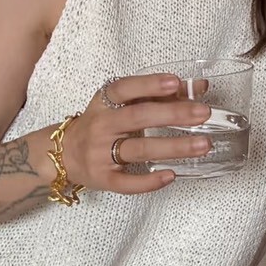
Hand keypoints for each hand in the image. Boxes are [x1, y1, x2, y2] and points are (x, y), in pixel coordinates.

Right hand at [61, 73, 211, 193]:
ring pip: (139, 149)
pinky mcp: (103, 178)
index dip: (149, 85)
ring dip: (173, 147)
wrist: (63, 154)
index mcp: (104, 103)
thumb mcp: (122, 104)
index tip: (175, 82)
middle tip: (203, 113)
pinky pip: (127, 183)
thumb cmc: (102, 124)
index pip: (125, 89)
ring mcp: (100, 153)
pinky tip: (171, 175)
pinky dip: (149, 181)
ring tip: (203, 144)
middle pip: (138, 118)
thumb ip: (159, 95)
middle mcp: (101, 125)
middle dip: (173, 114)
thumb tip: (199, 87)